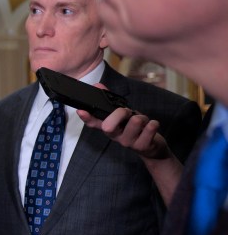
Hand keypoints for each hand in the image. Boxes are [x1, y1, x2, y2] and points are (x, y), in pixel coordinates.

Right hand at [78, 86, 181, 204]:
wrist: (152, 149)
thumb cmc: (136, 128)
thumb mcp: (123, 115)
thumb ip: (111, 101)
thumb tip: (98, 85)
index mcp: (109, 128)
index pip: (93, 124)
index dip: (86, 118)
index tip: (81, 111)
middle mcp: (115, 136)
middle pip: (109, 125)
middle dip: (121, 113)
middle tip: (129, 113)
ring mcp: (128, 142)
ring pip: (135, 121)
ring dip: (143, 117)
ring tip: (143, 122)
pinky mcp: (142, 146)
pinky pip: (150, 128)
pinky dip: (153, 124)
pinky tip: (151, 127)